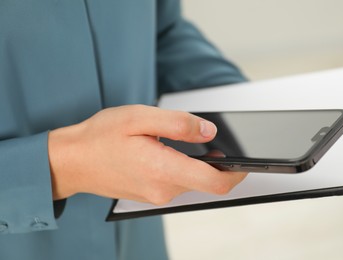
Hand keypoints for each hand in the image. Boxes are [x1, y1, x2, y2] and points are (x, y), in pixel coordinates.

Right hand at [48, 105, 246, 204]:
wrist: (73, 161)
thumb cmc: (102, 136)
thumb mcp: (141, 118)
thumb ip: (179, 124)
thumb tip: (209, 132)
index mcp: (164, 169)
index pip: (215, 182)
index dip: (237, 173)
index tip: (247, 162)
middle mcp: (163, 189)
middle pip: (206, 184)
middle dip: (219, 166)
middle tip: (216, 143)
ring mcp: (156, 195)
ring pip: (191, 182)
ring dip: (197, 165)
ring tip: (184, 142)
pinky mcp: (150, 194)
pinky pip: (175, 183)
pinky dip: (181, 169)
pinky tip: (167, 152)